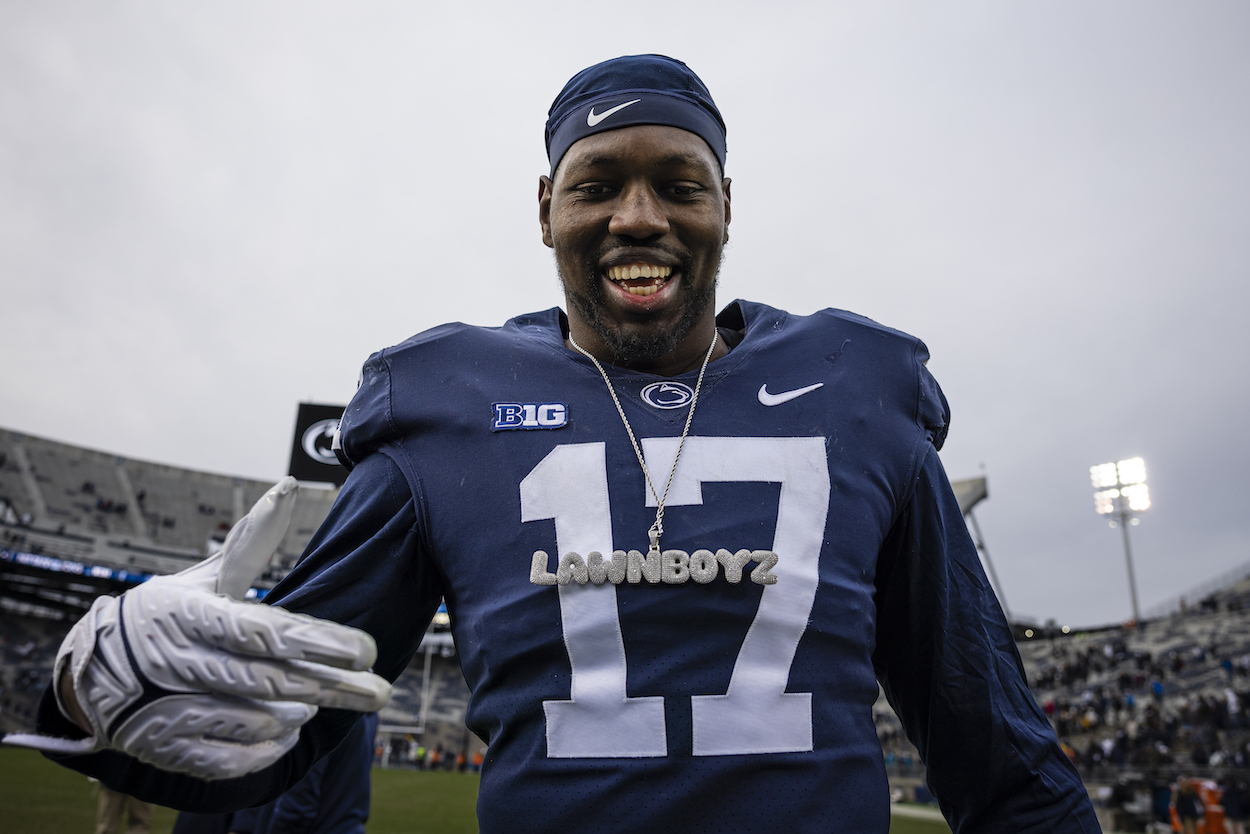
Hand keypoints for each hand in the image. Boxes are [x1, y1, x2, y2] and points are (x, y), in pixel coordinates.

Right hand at [4, 477, 390, 778]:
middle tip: (378, 691)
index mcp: (191, 616)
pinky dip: (264, 750)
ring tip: (330, 703)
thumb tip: (288, 487)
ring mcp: (168, 709)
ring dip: (298, 713)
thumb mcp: (201, 579)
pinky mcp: (166, 747)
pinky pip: (225, 758)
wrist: (89, 671)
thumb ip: (249, 541)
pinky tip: (290, 734)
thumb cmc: (162, 616)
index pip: (263, 631)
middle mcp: (179, 662)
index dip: (318, 643)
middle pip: (269, 680)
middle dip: (331, 687)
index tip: (365, 650)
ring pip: (251, 719)